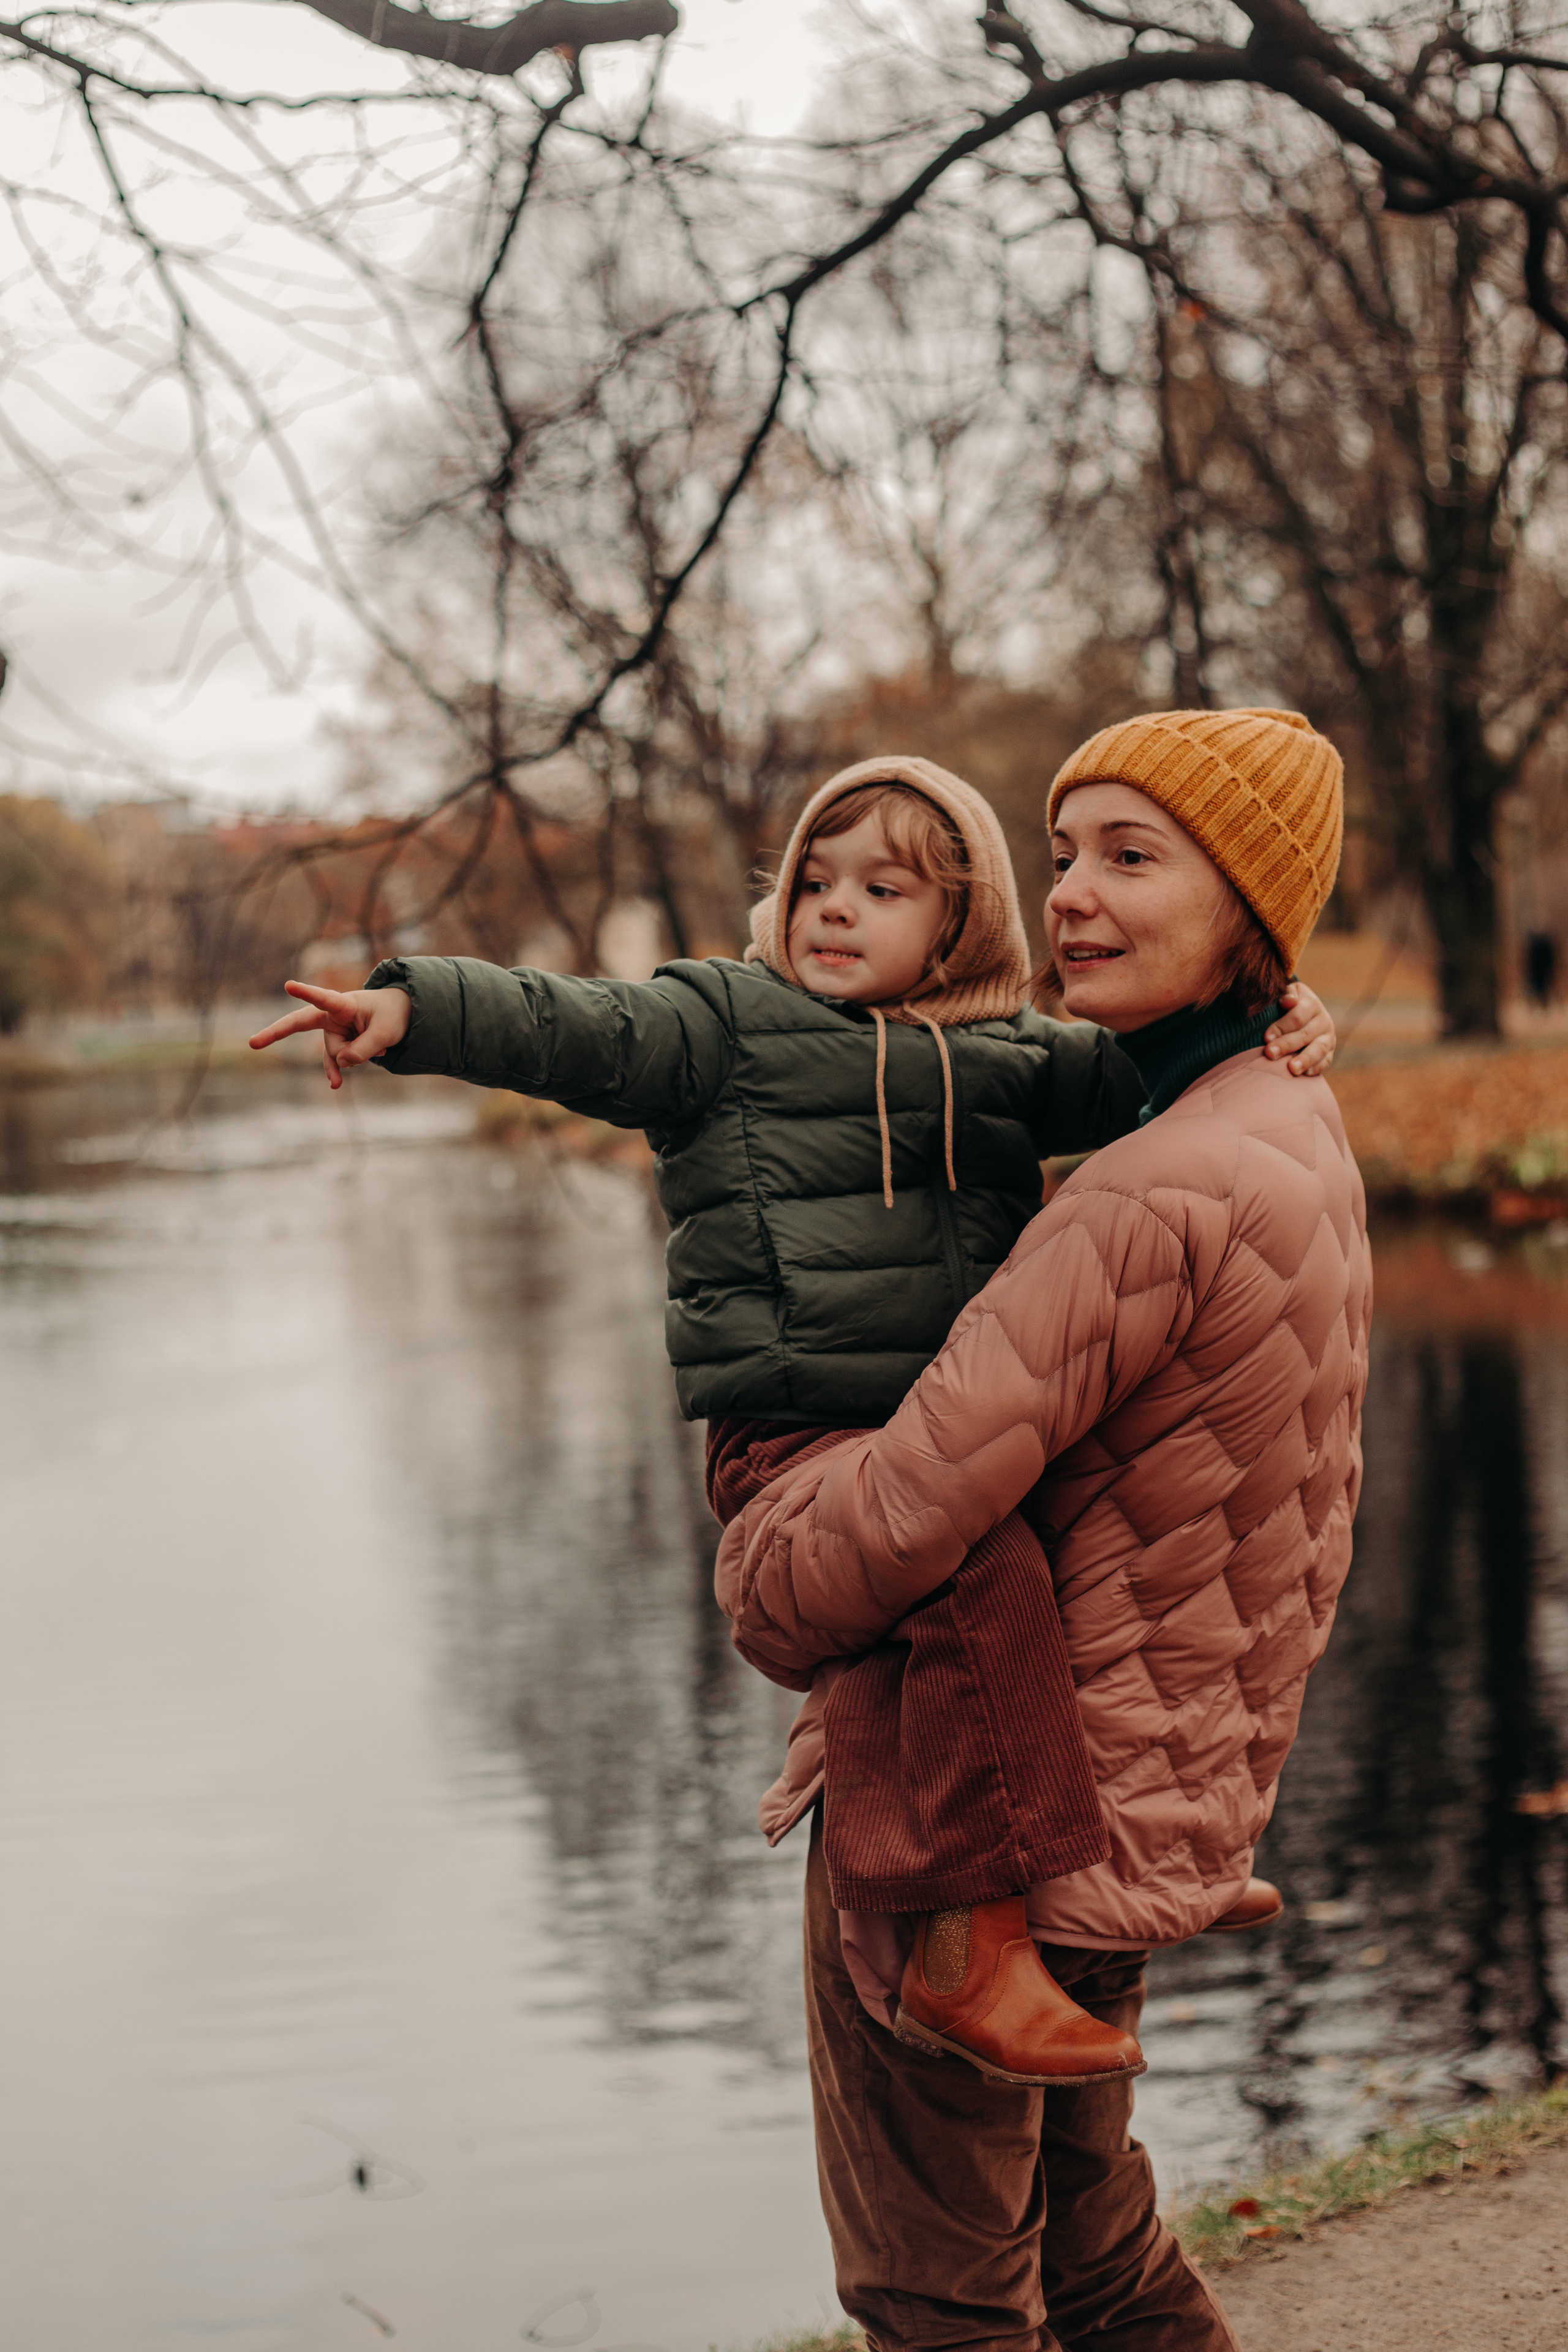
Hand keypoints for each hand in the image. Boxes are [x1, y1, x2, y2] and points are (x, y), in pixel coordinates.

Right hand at [248, 981, 411, 1088]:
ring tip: (377, 1044)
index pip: (323, 998)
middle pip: (298, 1024)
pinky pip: (333, 1063)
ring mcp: (332, 1032)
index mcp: (344, 1003)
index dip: (306, 993)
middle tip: (252, 1043)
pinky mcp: (336, 1045)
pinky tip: (336, 1086)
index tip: (288, 985)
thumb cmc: (391, 1015)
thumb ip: (364, 1049)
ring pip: (337, 1053)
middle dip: (276, 1033)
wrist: (398, 1016)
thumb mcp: (386, 1033)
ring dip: (358, 1055)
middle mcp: (332, 1016)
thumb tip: (342, 1064)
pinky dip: (337, 1072)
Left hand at [1265, 981, 1335, 1076]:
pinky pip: (1326, 1061)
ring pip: (1319, 1049)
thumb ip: (1287, 994)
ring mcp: (1328, 1037)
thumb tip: (1288, 1001)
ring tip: (1292, 1069)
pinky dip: (1317, 1068)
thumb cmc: (1287, 1003)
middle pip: (1306, 1034)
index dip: (1282, 1027)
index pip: (1297, 1016)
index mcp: (1311, 1004)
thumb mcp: (1287, 993)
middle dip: (1287, 1045)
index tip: (1266, 1037)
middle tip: (1270, 1054)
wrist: (1305, 1012)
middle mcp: (1323, 1020)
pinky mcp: (1329, 1051)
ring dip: (1305, 1059)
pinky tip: (1305, 1074)